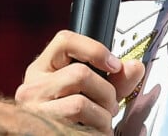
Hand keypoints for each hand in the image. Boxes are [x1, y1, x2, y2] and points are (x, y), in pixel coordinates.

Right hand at [14, 30, 144, 134]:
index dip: (94, 49)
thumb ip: (110, 81)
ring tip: (100, 123)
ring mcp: (36, 111)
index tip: (114, 65)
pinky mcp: (46, 131)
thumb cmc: (67, 119)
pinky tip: (92, 132)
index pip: (64, 41)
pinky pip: (83, 130)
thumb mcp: (86, 93)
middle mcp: (32, 88)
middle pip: (80, 74)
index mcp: (40, 70)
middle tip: (109, 106)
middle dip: (106, 93)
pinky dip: (98, 133)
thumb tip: (135, 67)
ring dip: (102, 118)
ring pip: (81, 104)